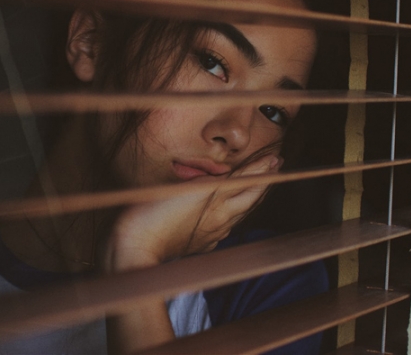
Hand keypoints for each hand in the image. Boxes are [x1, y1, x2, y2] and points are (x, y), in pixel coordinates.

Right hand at [101, 154, 281, 272]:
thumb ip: (217, 181)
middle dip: (262, 183)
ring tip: (255, 185)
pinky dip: (229, 214)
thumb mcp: (190, 189)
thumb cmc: (155, 216)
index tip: (276, 158)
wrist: (134, 251)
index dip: (263, 169)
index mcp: (219, 205)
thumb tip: (245, 175)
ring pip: (236, 214)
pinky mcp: (196, 243)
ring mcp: (208, 234)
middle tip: (273, 167)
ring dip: (248, 197)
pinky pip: (221, 228)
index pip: (249, 183)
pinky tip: (226, 215)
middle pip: (248, 199)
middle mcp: (219, 221)